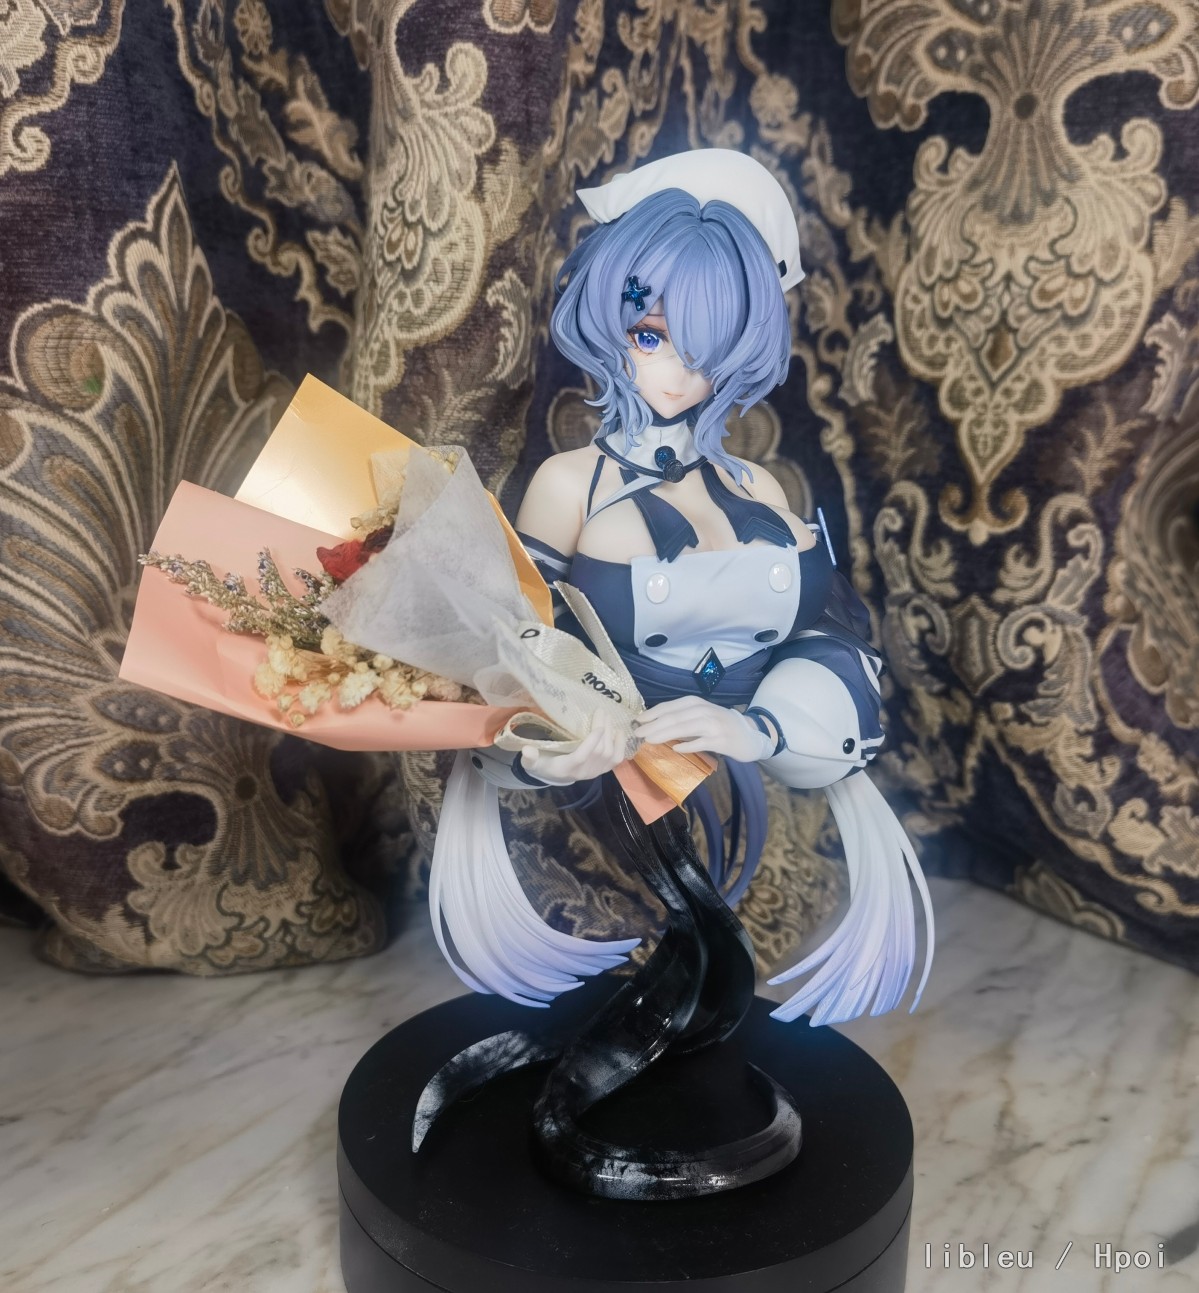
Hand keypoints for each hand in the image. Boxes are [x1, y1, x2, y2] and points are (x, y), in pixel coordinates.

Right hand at [520, 711, 627, 785]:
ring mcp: (595, 772)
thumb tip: (526, 749)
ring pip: (609, 754)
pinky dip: (620, 746)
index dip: (591, 743)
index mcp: (566, 768)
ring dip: (611, 734)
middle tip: (602, 711)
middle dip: (603, 730)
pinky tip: (619, 732)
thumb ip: (529, 757)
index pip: (581, 757)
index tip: (597, 726)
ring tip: (608, 717)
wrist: (555, 776)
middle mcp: (583, 772)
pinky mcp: (602, 770)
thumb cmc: (543, 764)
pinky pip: (616, 760)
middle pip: (598, 752)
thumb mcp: (532, 762)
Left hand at [634, 696, 774, 762]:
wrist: (750, 734)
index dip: (653, 713)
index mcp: (697, 703)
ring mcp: (714, 725)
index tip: (638, 720)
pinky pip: (701, 742)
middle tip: (637, 733)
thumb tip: (654, 725)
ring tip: (649, 740)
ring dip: (665, 733)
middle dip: (654, 725)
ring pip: (685, 727)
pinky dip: (688, 745)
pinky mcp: (721, 740)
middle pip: (675, 717)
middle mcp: (704, 711)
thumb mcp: (701, 715)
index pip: (670, 706)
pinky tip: (675, 749)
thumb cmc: (720, 725)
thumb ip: (682, 718)